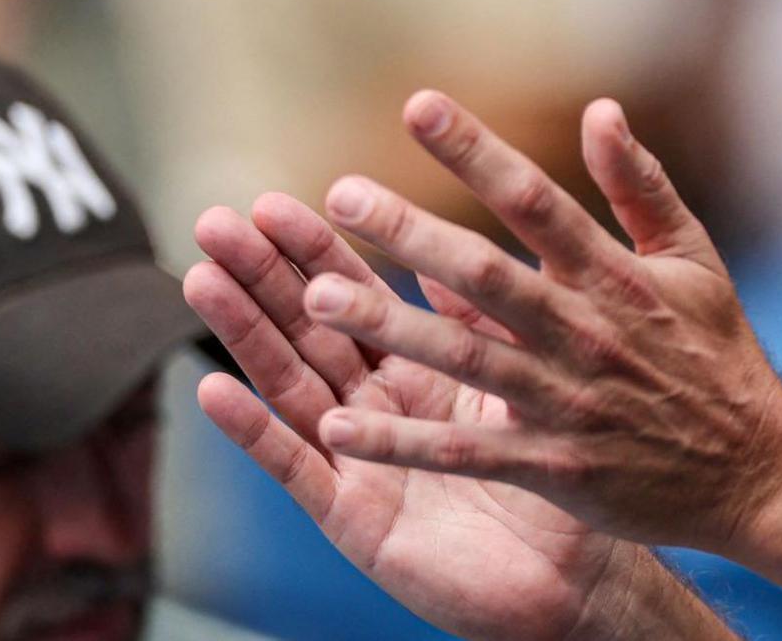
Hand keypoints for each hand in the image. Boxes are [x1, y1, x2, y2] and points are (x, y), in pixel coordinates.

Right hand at [185, 195, 657, 640]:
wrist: (580, 578)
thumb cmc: (558, 478)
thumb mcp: (519, 382)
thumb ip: (483, 321)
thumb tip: (452, 245)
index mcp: (420, 371)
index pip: (357, 298)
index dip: (314, 252)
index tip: (272, 202)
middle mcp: (378, 412)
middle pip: (307, 330)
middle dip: (261, 278)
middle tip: (215, 223)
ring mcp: (360, 463)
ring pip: (290, 385)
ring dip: (244, 335)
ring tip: (201, 280)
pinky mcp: (354, 518)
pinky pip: (299, 470)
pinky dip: (254, 431)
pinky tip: (213, 389)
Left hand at [292, 92, 781, 555]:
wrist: (754, 469)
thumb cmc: (716, 353)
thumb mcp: (692, 258)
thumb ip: (640, 185)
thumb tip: (599, 109)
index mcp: (615, 275)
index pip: (535, 199)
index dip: (476, 151)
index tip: (416, 107)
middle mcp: (584, 331)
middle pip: (484, 274)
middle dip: (409, 232)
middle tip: (339, 195)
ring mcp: (566, 401)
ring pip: (463, 358)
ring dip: (387, 327)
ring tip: (314, 297)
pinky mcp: (554, 466)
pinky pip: (465, 453)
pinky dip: (401, 443)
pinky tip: (336, 427)